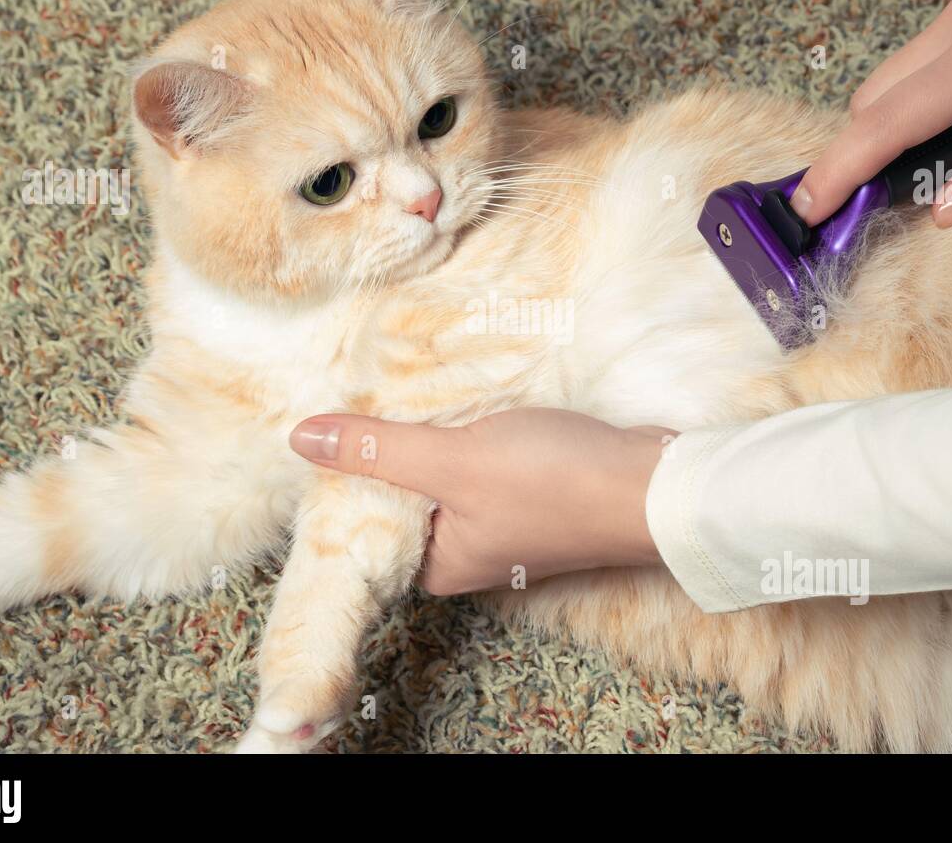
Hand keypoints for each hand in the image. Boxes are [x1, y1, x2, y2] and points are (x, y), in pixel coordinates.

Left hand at [287, 408, 670, 593]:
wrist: (652, 484)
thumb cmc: (553, 483)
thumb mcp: (453, 460)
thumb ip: (380, 450)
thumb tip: (300, 438)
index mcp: (437, 565)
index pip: (367, 523)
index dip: (342, 478)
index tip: (319, 428)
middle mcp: (466, 552)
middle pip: (406, 497)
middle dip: (385, 451)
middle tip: (353, 394)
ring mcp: (502, 523)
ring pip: (444, 477)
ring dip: (427, 437)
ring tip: (396, 387)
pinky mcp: (533, 493)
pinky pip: (479, 462)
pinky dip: (466, 433)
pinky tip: (457, 398)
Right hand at [792, 0, 951, 227]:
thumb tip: (943, 209)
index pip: (882, 125)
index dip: (837, 172)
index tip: (805, 211)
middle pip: (872, 99)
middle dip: (856, 155)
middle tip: (865, 210)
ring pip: (892, 78)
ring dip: (886, 128)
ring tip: (912, 178)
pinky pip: (921, 61)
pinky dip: (913, 103)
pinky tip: (948, 133)